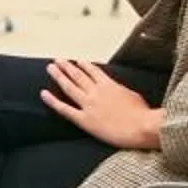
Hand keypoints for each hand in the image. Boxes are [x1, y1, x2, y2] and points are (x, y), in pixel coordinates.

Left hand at [43, 57, 163, 150]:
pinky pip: (65, 109)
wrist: (142, 127)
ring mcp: (89, 105)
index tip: (77, 61)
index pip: (93, 71)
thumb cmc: (144, 115)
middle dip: (67, 66)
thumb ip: (121, 91)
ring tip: (50, 68)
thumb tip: (117, 91)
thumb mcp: (133, 96)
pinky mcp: (85, 120)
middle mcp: (96, 92)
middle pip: (78, 75)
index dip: (83, 65)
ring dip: (59, 76)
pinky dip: (53, 101)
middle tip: (58, 60)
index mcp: (109, 85)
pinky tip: (44, 94)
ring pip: (69, 87)